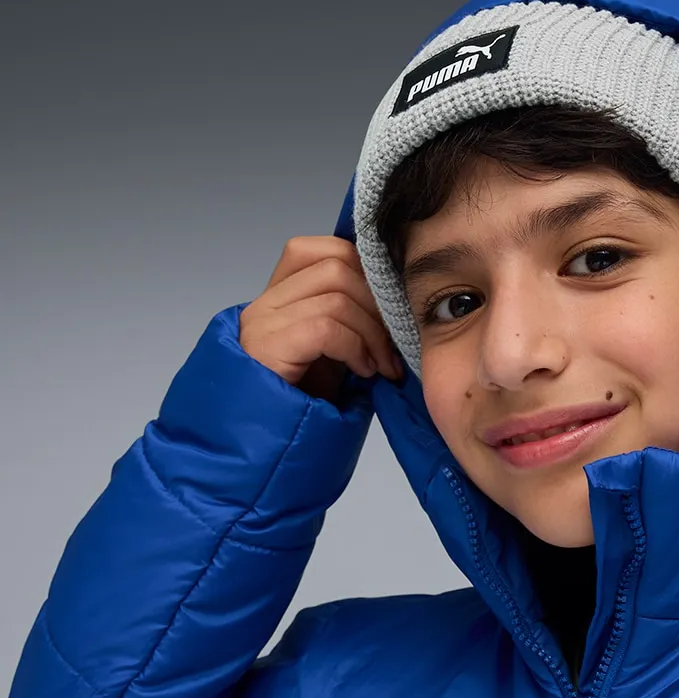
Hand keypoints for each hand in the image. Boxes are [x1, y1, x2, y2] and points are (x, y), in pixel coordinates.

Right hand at [239, 235, 404, 402]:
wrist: (272, 448)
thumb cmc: (308, 404)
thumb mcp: (335, 354)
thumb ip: (352, 322)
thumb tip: (396, 304)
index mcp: (280, 296)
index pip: (325, 249)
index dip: (365, 270)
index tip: (388, 310)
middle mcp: (266, 303)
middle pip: (337, 265)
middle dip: (377, 304)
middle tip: (391, 346)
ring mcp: (263, 323)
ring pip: (337, 295)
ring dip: (372, 332)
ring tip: (379, 366)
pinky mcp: (268, 347)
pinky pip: (327, 327)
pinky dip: (355, 348)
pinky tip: (363, 372)